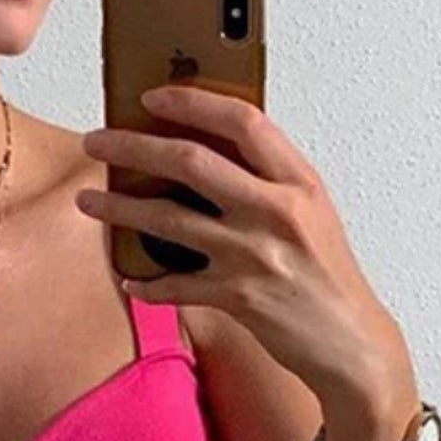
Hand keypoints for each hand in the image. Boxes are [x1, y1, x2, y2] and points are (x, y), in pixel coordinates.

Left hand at [77, 81, 415, 419]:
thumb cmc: (328, 277)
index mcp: (299, 182)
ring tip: (88, 200)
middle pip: (191, 161)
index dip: (192, 101)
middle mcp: (277, 212)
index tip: (152, 96)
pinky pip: (175, 285)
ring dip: (120, 207)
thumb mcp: (312, 214)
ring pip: (169, 218)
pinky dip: (147, 283)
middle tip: (97, 141)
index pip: (242, 121)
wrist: (352, 344)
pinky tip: (129, 279)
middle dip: (133, 146)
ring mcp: (255, 255)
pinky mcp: (238, 298)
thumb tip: (209, 151)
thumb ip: (269, 181)